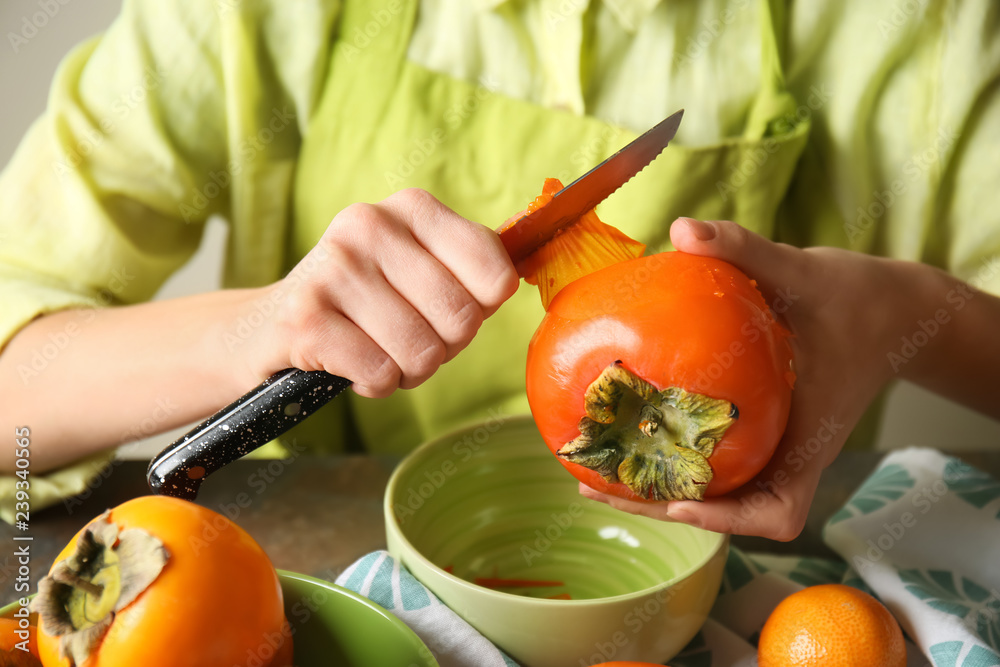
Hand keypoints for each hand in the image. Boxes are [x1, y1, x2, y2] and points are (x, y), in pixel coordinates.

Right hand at [242, 189, 518, 397]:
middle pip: (461, 319)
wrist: (267, 328)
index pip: (495, 273)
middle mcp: (370, 224)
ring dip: (406, 371)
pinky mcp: (305, 318)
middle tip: (407, 340)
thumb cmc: (364, 305)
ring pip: (422, 352)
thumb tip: (516, 277)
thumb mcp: (417, 269)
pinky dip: (373, 385)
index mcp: (411, 208)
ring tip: (376, 351)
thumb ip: (470, 268)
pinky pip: (380, 374)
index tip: (446, 311)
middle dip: (443, 348)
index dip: (479, 312)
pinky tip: (348, 364)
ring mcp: (333, 268)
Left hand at [579, 218, 922, 540]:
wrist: (895, 311)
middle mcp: (791, 455)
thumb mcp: (802, 270)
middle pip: (731, 514)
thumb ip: (744, 248)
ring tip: (594, 474)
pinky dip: (673, 458)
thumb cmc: (856, 299)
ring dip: (658, 491)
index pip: (779, 512)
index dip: (730, 521)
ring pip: (719, 493)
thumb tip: (683, 229)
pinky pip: (717, 460)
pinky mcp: (765, 431)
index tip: (680, 504)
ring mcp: (777, 448)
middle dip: (662, 509)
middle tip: (594, 486)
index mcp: (810, 439)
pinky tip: (627, 433)